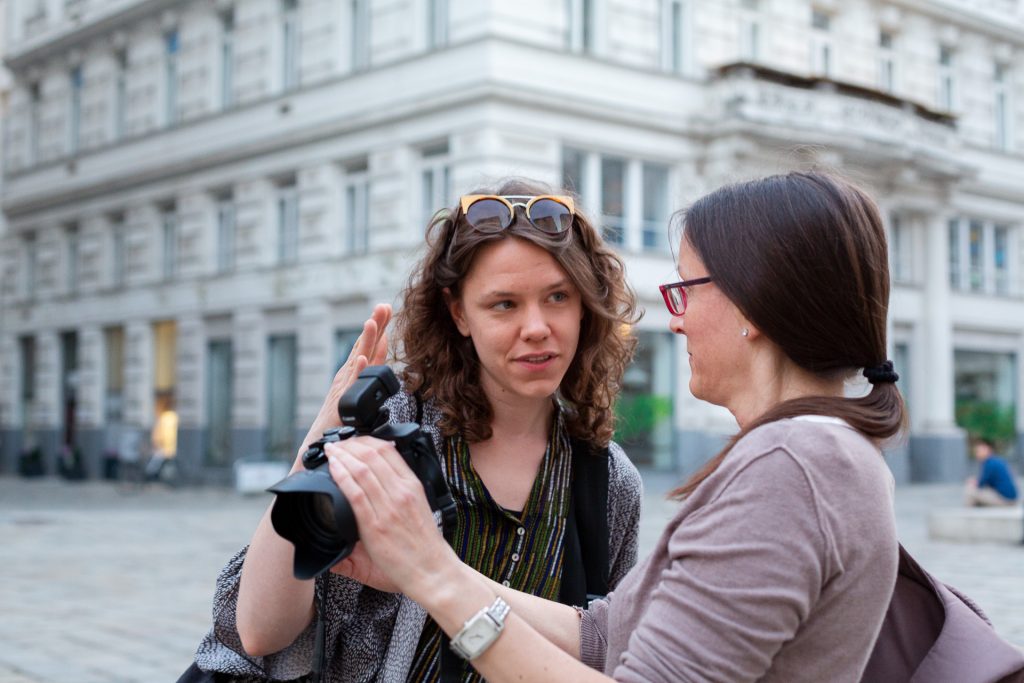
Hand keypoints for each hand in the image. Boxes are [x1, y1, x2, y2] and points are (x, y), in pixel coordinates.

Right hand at [294, 304, 391, 471]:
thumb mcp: (360, 391)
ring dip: (364, 341)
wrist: (320, 447)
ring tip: (372, 322)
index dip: (378, 328)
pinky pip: (349, 386)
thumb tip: (384, 349)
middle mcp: (346, 377)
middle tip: (383, 305)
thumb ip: (371, 371)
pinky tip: (360, 358)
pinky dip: (355, 371)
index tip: (386, 308)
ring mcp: (342, 389)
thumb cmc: (339, 423)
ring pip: (356, 360)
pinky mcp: (339, 404)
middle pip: (362, 346)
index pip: (368, 346)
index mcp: (352, 374)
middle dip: (374, 325)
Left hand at [325, 436, 459, 602]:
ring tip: (330, 452)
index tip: (353, 441)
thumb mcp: (420, 507)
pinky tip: (333, 469)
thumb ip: (402, 491)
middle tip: (337, 444)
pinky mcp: (375, 525)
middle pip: (372, 455)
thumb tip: (384, 477)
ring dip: (341, 456)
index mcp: (412, 485)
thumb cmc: (425, 545)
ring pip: (361, 470)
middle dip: (349, 445)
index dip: (366, 441)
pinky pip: (355, 493)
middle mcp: (401, 492)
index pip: (388, 451)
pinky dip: (341, 476)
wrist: (432, 571)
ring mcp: (388, 508)